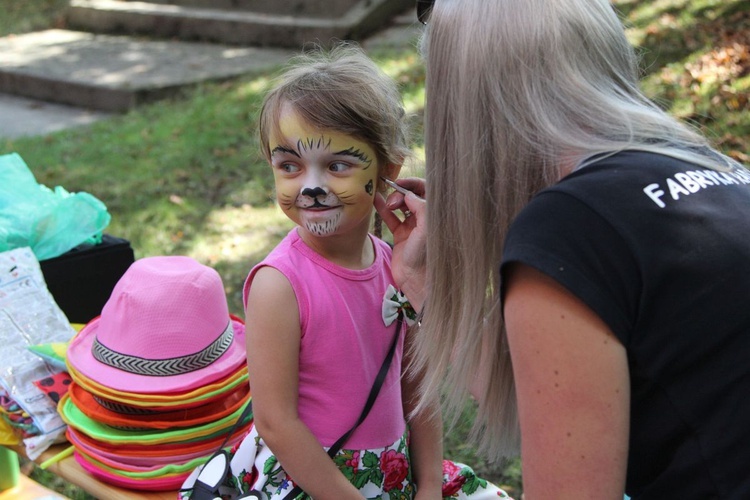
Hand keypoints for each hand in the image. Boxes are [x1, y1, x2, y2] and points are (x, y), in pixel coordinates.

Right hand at [375, 177, 426, 310]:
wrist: (415, 280)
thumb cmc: (425, 256)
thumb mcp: (425, 229)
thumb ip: (420, 208)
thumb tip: (408, 194)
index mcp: (435, 216)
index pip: (426, 191)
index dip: (413, 183)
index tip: (399, 182)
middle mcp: (425, 219)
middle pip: (412, 196)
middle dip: (401, 193)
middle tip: (394, 200)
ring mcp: (413, 226)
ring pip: (401, 205)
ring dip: (392, 200)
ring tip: (388, 204)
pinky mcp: (401, 234)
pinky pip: (391, 217)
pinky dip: (383, 208)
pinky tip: (376, 201)